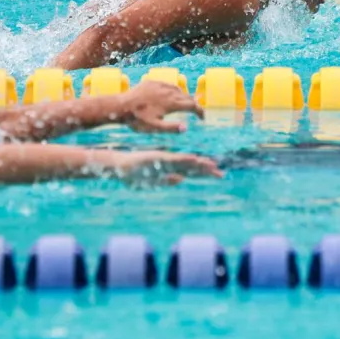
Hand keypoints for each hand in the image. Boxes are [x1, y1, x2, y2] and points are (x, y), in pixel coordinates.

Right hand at [107, 150, 222, 185]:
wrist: (118, 165)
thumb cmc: (133, 173)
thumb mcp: (152, 181)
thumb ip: (166, 180)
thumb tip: (181, 180)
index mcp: (169, 169)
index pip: (191, 171)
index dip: (204, 173)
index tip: (217, 175)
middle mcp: (170, 163)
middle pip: (192, 167)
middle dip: (206, 170)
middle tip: (221, 174)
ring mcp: (164, 159)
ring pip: (185, 162)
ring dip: (199, 164)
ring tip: (212, 166)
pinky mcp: (158, 157)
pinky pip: (174, 160)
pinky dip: (184, 160)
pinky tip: (193, 160)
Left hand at [121, 81, 204, 133]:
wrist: (121, 106)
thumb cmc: (137, 119)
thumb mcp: (154, 128)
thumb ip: (170, 128)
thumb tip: (186, 128)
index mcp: (171, 103)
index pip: (192, 105)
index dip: (200, 111)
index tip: (202, 118)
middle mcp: (168, 92)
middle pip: (187, 97)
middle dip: (194, 105)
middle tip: (196, 113)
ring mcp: (160, 85)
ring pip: (178, 90)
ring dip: (184, 97)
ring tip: (185, 105)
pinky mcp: (152, 82)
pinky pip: (168, 85)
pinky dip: (174, 91)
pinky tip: (171, 95)